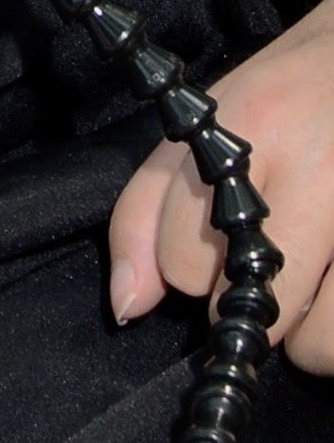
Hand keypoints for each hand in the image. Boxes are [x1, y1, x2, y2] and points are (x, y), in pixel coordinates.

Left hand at [109, 0, 333, 371]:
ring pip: (309, 343)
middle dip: (241, 300)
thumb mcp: (207, 123)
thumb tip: (128, 304)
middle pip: (241, 301)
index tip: (206, 249)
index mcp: (243, 129)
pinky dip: (332, 334)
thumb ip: (149, 207)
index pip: (178, 255)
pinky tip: (333, 290)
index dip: (184, 268)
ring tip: (308, 283)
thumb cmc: (286, 99)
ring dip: (302, 334)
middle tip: (262, 261)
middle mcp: (307, 168)